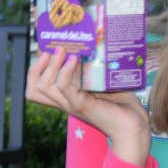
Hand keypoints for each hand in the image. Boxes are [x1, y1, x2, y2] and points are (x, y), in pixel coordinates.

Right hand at [27, 48, 150, 165]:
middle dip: (37, 67)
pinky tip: (74, 59)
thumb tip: (90, 43)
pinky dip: (65, 71)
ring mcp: (71, 104)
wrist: (134, 124)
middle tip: (52, 50)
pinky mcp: (82, 106)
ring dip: (51, 65)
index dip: (35, 69)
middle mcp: (65, 101)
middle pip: (33, 88)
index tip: (46, 51)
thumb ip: (92, 68)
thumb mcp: (102, 81)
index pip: (36, 87)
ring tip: (62, 50)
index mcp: (66, 96)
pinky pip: (64, 87)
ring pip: (44, 87)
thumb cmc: (121, 103)